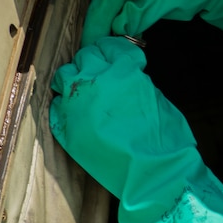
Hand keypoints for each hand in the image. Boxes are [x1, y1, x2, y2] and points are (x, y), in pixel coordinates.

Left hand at [49, 36, 200, 218]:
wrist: (155, 174)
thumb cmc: (166, 140)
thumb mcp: (157, 100)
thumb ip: (136, 84)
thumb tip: (125, 80)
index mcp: (124, 72)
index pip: (110, 47)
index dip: (113, 50)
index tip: (115, 56)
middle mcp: (96, 82)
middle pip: (85, 58)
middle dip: (93, 62)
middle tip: (100, 73)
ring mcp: (77, 105)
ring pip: (64, 77)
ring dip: (74, 79)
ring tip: (84, 91)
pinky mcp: (67, 129)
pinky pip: (56, 108)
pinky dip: (65, 107)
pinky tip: (76, 113)